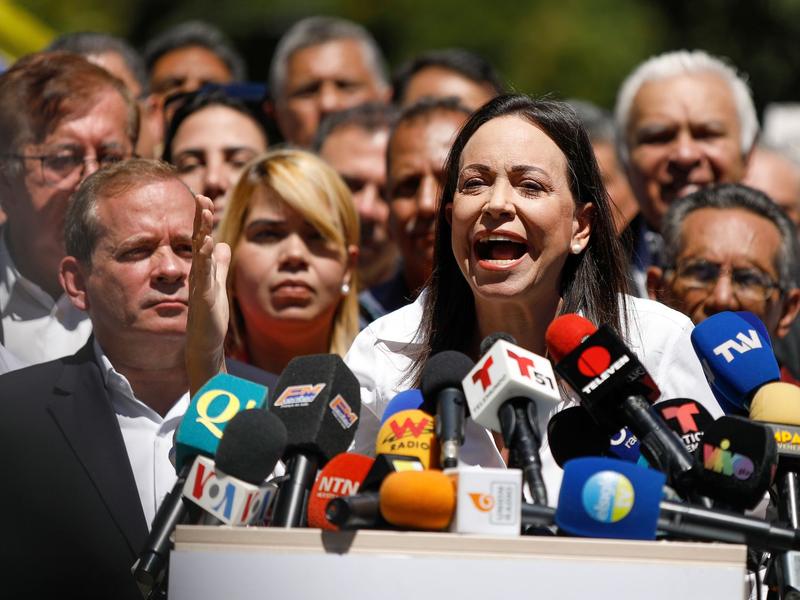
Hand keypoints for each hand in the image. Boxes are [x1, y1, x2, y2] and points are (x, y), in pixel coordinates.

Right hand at [187, 194, 230, 395]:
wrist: (204, 344)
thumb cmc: (209, 316)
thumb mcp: (217, 284)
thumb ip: (219, 265)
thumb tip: (222, 244)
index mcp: (202, 269)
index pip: (201, 238)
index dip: (202, 219)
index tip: (204, 197)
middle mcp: (198, 274)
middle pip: (197, 240)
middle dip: (200, 218)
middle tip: (202, 196)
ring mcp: (199, 285)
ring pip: (199, 254)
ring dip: (201, 232)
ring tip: (204, 211)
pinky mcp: (204, 299)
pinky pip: (204, 275)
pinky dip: (204, 259)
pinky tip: (207, 244)